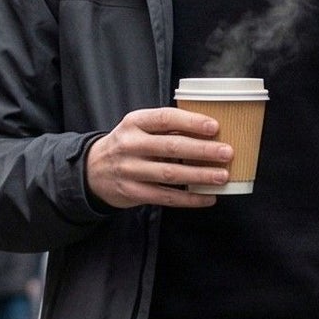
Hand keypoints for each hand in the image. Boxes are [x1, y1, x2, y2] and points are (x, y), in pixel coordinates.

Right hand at [87, 108, 232, 210]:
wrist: (92, 171)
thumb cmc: (127, 145)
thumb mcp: (137, 128)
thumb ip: (165, 128)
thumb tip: (208, 131)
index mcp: (134, 122)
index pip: (165, 119)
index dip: (191, 122)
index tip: (214, 127)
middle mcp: (130, 145)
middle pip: (171, 147)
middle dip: (202, 150)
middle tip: (226, 153)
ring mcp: (130, 171)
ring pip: (170, 174)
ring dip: (199, 176)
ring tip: (223, 176)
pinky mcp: (133, 193)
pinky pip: (166, 197)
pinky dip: (189, 199)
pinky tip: (208, 197)